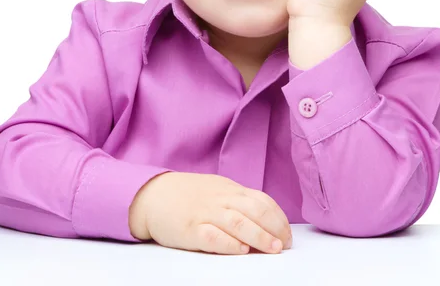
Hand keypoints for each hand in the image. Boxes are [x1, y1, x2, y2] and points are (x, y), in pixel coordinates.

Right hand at [129, 171, 291, 254]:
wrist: (152, 194)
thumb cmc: (187, 195)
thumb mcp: (216, 190)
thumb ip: (237, 202)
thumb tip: (265, 220)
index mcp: (229, 189)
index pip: (261, 200)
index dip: (278, 218)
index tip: (287, 234)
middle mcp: (220, 199)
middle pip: (254, 210)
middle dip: (274, 228)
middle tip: (285, 244)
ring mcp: (205, 213)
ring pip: (237, 222)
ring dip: (258, 236)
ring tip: (272, 249)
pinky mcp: (190, 229)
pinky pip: (212, 236)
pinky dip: (228, 243)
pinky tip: (240, 250)